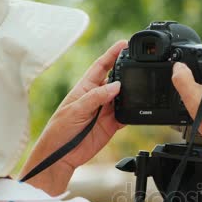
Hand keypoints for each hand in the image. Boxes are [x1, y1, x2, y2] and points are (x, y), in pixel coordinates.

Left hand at [20, 40, 127, 194]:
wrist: (61, 156)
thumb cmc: (60, 130)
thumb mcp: (75, 110)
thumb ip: (95, 97)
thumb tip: (116, 86)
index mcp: (85, 88)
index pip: (101, 66)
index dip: (112, 54)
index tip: (124, 44)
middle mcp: (98, 97)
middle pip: (116, 80)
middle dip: (127, 71)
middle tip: (139, 64)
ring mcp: (106, 111)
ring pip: (124, 97)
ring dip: (132, 93)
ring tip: (141, 87)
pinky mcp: (112, 125)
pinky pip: (127, 115)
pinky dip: (134, 112)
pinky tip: (139, 109)